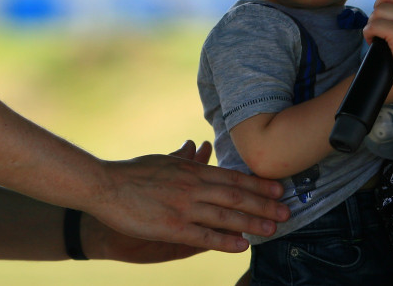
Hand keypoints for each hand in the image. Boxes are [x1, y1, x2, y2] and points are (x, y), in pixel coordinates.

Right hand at [89, 140, 288, 252]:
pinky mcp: (172, 227)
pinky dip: (225, 241)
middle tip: (287, 211)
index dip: (258, 185)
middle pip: (237, 196)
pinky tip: (242, 245)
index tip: (278, 189)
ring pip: (226, 216)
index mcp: (192, 171)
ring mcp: (184, 207)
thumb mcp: (164, 160)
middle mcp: (194, 187)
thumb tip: (198, 147)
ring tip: (273, 229)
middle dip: (264, 204)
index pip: (233, 178)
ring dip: (252, 223)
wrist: (105, 186)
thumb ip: (184, 158)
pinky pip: (204, 236)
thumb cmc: (133, 172)